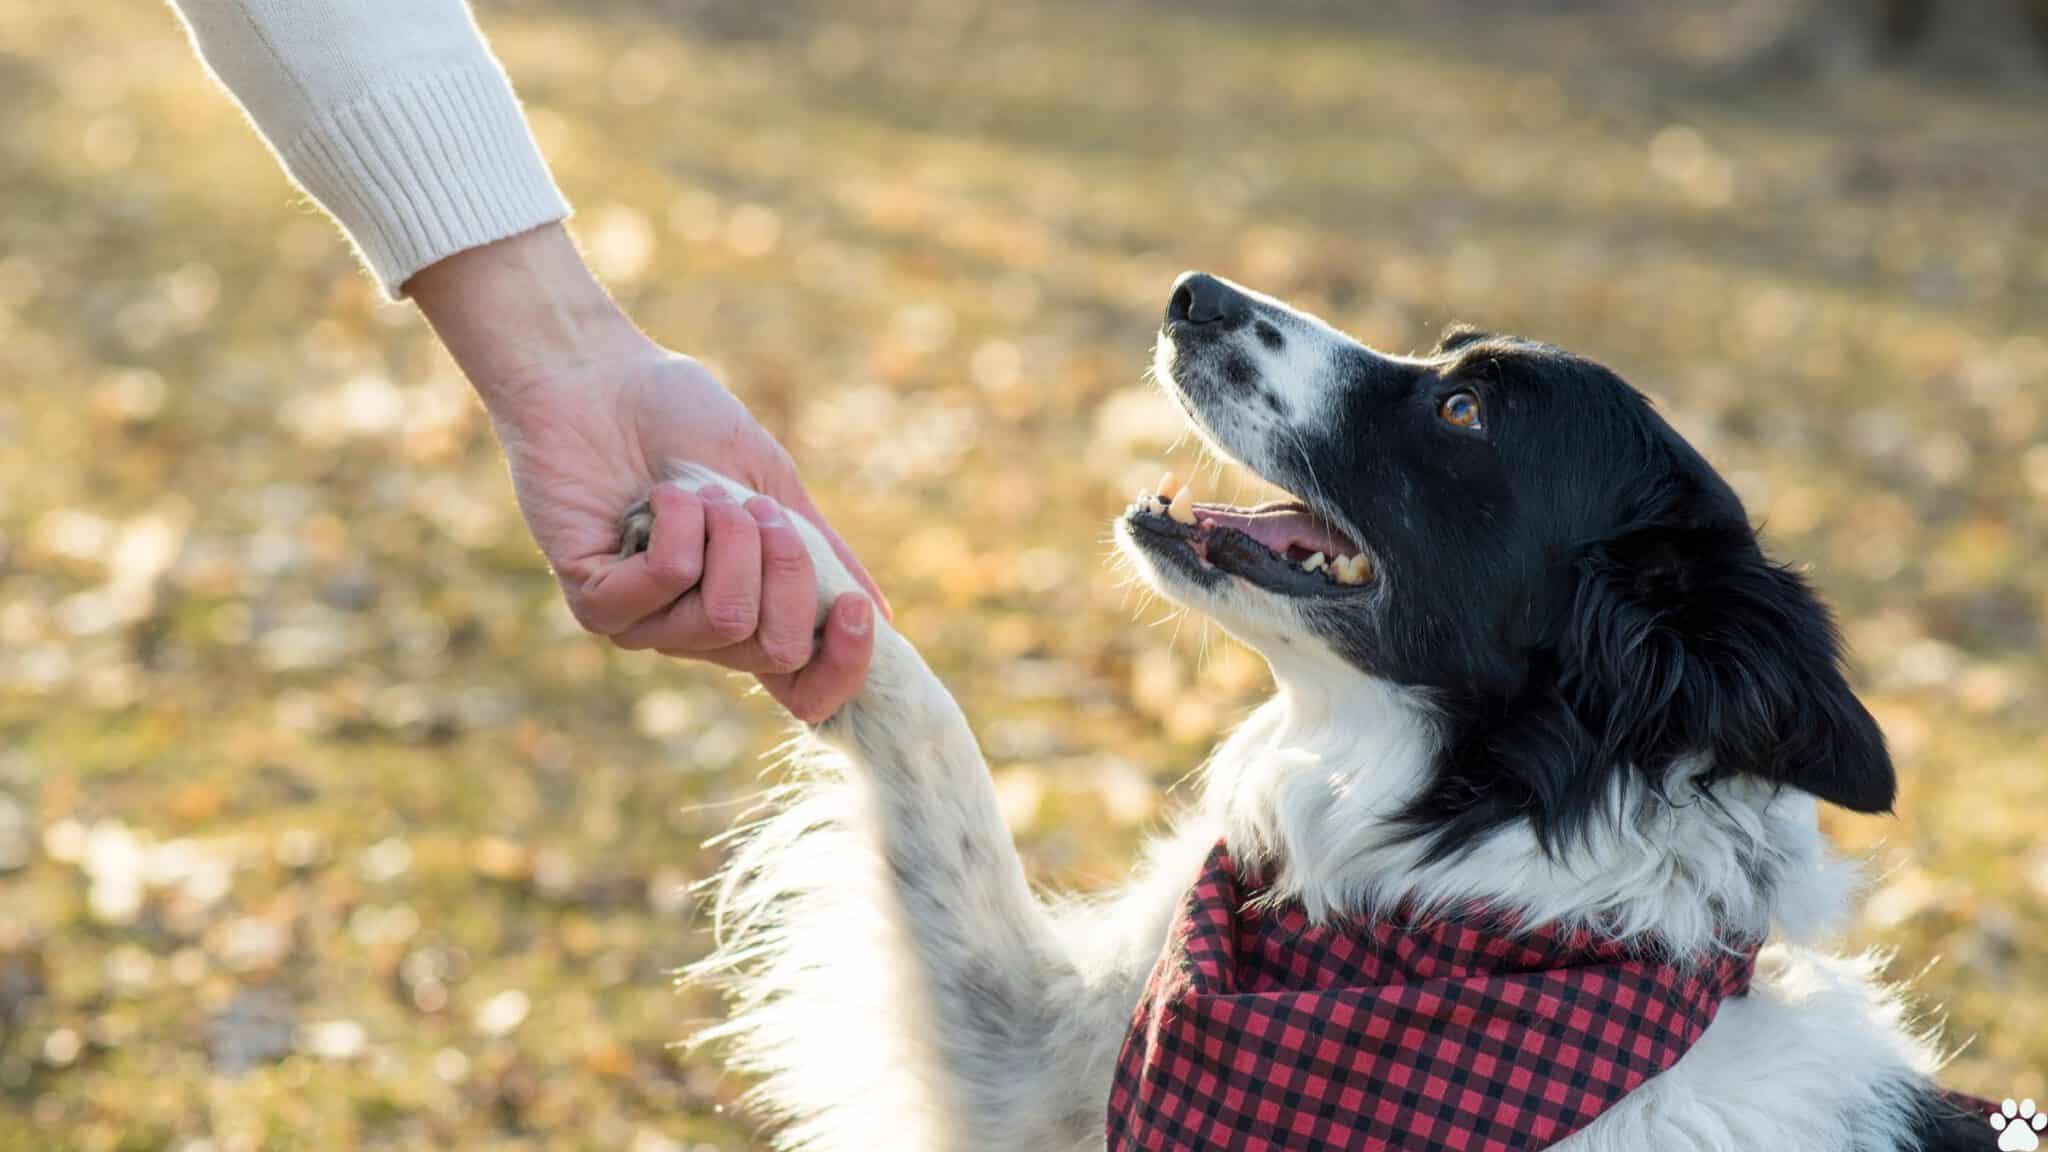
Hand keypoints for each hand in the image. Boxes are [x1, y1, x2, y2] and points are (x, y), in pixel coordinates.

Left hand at [409, 225, 884, 721]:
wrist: (599, 375)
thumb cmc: (682, 423)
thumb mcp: (773, 488)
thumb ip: (821, 555)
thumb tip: (881, 620)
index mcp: (751, 610)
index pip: (804, 692)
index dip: (842, 668)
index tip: (852, 609)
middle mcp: (698, 633)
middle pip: (777, 648)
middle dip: (786, 565)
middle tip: (755, 508)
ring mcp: (646, 625)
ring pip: (726, 617)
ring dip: (728, 534)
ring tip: (699, 491)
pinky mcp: (596, 603)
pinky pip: (668, 585)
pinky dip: (679, 525)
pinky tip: (657, 496)